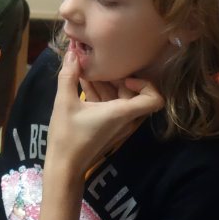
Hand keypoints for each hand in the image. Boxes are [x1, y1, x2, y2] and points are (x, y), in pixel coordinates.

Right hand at [45, 51, 163, 187]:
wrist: (64, 167)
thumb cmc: (67, 136)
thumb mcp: (64, 102)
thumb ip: (68, 75)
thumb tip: (72, 52)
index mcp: (122, 113)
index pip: (154, 99)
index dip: (145, 84)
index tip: (124, 77)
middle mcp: (126, 120)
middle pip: (135, 94)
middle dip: (118, 78)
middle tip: (99, 67)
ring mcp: (119, 126)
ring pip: (122, 100)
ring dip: (107, 85)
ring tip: (86, 71)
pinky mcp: (110, 129)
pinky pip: (113, 108)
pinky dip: (102, 96)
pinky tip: (82, 84)